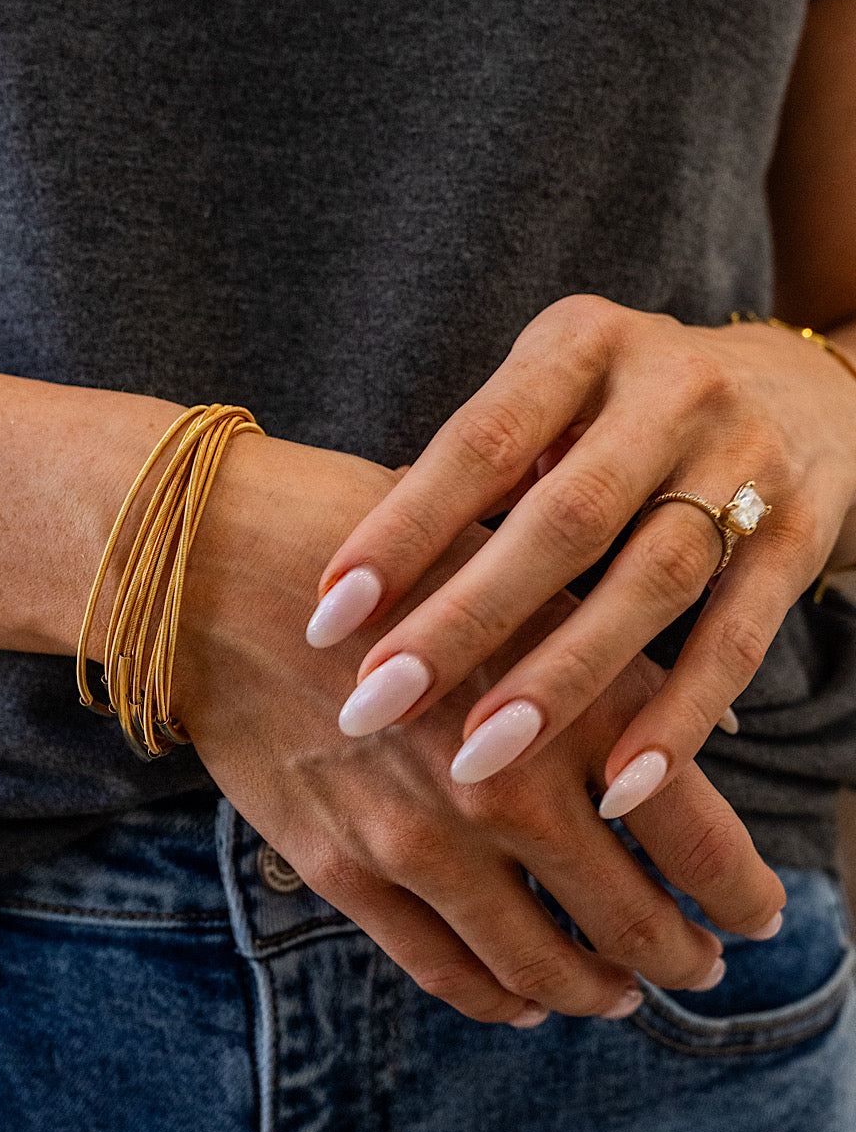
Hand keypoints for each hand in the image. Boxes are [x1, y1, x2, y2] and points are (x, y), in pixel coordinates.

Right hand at [124, 430, 785, 1024]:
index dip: (739, 888)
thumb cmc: (371, 544)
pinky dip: (495, 998)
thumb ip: (598, 653)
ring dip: (594, 991)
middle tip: (701, 964)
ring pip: (538, 966)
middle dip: (680, 954)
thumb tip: (687, 724)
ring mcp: (418, 839)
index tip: (757, 912)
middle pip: (629, 919)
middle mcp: (504, 787)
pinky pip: (440, 968)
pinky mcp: (341, 865)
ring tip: (619, 993)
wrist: (211, 563)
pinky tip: (520, 1000)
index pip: (692, 833)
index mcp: (565, 700)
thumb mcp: (508, 568)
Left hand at [309, 295, 855, 815]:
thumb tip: (367, 583)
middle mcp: (669, 389)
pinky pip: (738, 639)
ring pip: (648, 584)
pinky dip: (677, 717)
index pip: (479, 441)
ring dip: (559, 682)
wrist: (804, 387)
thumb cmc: (626, 408)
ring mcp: (746, 460)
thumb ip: (483, 470)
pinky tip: (618, 786)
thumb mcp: (556, 393)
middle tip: (374, 705)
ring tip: (477, 758)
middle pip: (560, 520)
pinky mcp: (802, 532)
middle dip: (462, 622)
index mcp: (582, 344)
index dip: (402, 530)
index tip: (328, 615)